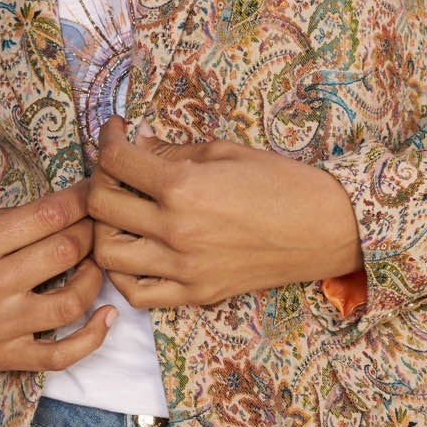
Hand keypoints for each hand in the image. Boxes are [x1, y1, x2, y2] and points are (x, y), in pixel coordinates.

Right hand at [0, 179, 117, 371]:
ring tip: (97, 263)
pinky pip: (61, 355)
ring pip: (73, 301)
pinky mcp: (4, 358)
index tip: (97, 190)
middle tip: (99, 224)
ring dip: (97, 277)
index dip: (82, 199)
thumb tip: (66, 207)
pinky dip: (92, 338)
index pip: (49, 215)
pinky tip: (106, 316)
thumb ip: (11, 220)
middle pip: (67, 252)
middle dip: (92, 232)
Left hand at [85, 115, 364, 309]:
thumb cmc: (282, 182)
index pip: (116, 161)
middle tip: (117, 170)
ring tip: (122, 214)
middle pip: (100, 205)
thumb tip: (135, 146)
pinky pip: (137, 292)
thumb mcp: (225, 152)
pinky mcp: (195, 294)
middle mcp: (175, 230)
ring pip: (108, 253)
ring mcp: (183, 268)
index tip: (116, 132)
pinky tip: (136, 251)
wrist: (326, 229)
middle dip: (101, 179)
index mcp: (183, 187)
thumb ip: (172, 152)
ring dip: (105, 228)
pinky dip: (124, 273)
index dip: (107, 139)